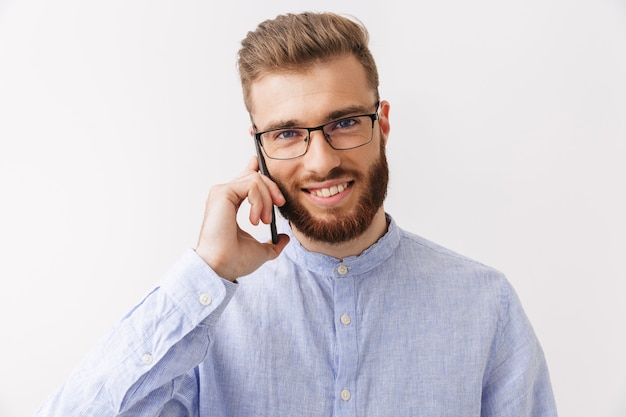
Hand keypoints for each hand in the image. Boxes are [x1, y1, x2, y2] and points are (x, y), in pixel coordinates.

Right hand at [195, 156, 289, 280]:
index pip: (244, 181)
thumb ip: (273, 243)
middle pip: (254, 176)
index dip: (254, 170)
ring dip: (267, 200)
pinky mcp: (223, 193)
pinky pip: (251, 185)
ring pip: (255, 179)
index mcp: (230, 205)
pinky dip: (259, 201)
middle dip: (272, 188)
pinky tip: (255, 219)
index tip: (260, 164)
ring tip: (264, 221)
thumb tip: (285, 239)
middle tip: (280, 205)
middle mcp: (224, 196)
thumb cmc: (235, 260)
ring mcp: (222, 193)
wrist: (223, 266)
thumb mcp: (261, 250)